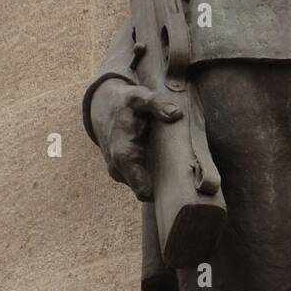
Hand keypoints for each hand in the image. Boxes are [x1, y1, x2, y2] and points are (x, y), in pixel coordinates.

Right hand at [90, 78, 181, 201]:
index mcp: (124, 155)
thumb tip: (175, 114)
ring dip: (160, 181)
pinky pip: (142, 181)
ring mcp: (121, 173)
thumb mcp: (140, 97)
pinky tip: (167, 165)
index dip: (163, 193)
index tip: (182, 186)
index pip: (143, 190)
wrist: (103, 106)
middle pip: (148, 193)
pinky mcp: (124, 172)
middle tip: (187, 178)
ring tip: (178, 168)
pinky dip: (154, 175)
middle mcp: (119, 169)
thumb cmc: (126, 103)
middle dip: (165, 188)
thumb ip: (157, 104)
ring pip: (146, 187)